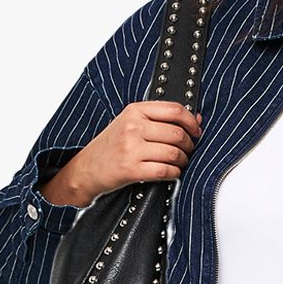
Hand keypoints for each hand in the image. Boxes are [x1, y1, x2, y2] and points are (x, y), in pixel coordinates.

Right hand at [45, 101, 201, 207]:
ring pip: (174, 153)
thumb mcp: (131, 124)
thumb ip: (160, 120)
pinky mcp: (131, 169)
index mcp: (135, 111)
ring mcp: (132, 148)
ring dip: (183, 161)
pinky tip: (172, 172)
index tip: (197, 130)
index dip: (191, 121)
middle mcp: (133, 127)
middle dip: (189, 145)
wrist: (86, 169)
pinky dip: (174, 173)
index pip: (174, 110)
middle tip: (188, 151)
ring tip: (179, 162)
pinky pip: (165, 170)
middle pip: (177, 134)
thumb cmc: (111, 146)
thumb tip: (196, 118)